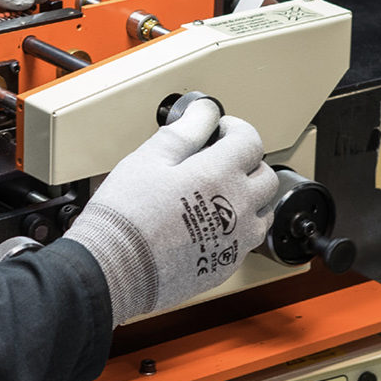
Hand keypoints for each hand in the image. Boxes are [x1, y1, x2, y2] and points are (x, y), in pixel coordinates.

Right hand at [61, 100, 279, 323]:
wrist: (115, 267)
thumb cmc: (127, 214)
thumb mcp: (149, 159)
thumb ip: (184, 132)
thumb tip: (204, 112)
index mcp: (220, 175)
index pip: (250, 141)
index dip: (236, 129)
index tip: (221, 130)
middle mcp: (237, 207)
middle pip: (265, 177)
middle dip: (246, 163)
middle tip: (220, 161)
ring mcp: (234, 240)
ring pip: (262, 212)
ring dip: (248, 199)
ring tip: (219, 196)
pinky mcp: (224, 265)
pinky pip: (244, 242)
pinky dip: (235, 229)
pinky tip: (208, 226)